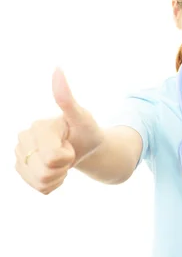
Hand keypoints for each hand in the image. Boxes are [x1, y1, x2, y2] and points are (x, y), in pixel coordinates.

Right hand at [14, 68, 103, 193]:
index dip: (68, 156)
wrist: (85, 146)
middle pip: (46, 172)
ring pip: (41, 183)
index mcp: (37, 127)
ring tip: (63, 161)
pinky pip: (40, 189)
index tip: (70, 143)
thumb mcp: (82, 117)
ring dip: (59, 176)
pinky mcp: (22, 169)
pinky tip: (57, 170)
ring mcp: (20, 155)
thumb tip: (57, 68)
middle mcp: (23, 139)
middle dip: (64, 167)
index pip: (53, 158)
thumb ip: (66, 98)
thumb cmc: (86, 130)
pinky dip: (54, 184)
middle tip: (69, 152)